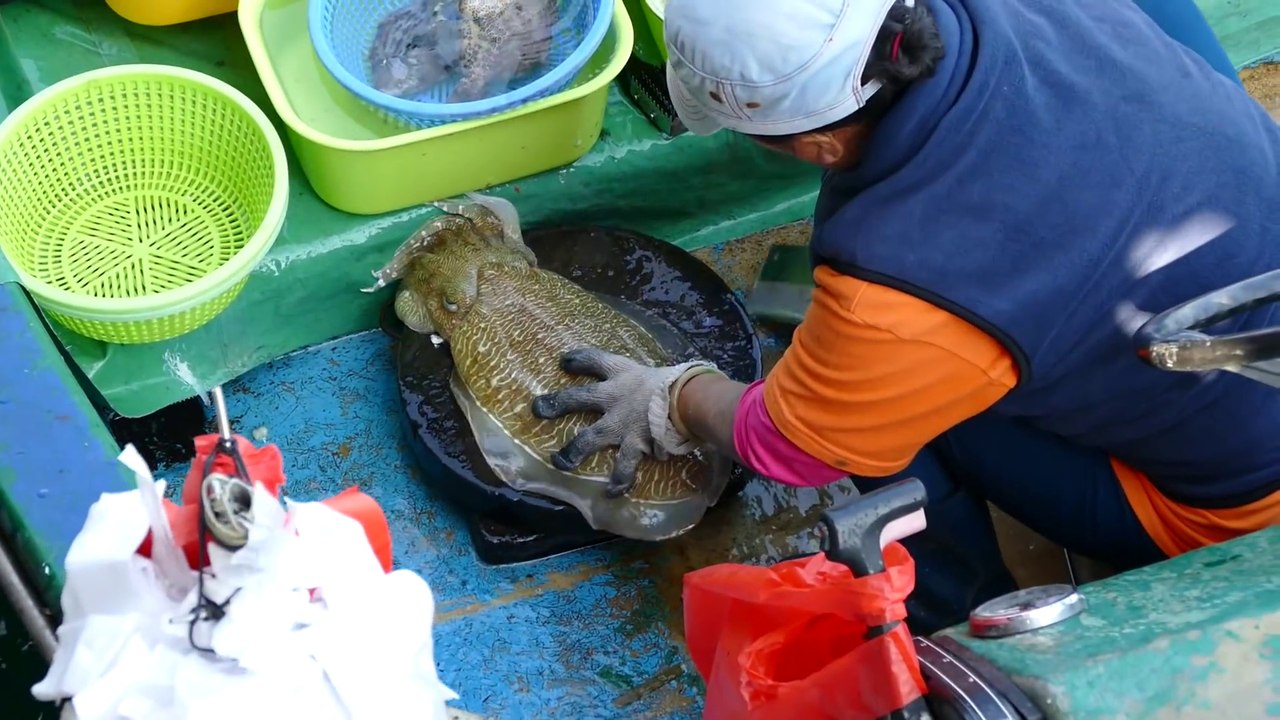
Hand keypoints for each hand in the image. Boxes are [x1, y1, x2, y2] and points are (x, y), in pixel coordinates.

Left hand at [530, 348, 717, 497]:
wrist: (688, 400)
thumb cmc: (680, 382)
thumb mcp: (662, 374)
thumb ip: (654, 383)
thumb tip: (664, 388)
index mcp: (623, 373)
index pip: (595, 360)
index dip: (578, 360)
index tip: (564, 362)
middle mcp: (614, 397)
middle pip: (577, 398)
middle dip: (556, 404)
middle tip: (538, 408)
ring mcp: (620, 423)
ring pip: (587, 439)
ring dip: (571, 452)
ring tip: (559, 461)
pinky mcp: (632, 444)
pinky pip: (623, 467)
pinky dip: (618, 481)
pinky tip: (611, 493)